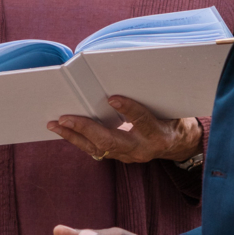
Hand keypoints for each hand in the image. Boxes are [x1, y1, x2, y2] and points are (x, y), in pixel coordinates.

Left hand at [46, 97, 201, 165]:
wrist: (179, 144)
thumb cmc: (174, 119)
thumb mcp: (170, 108)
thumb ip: (152, 98)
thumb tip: (131, 77)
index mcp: (158, 134)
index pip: (143, 121)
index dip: (129, 110)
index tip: (113, 98)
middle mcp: (142, 149)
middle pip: (111, 141)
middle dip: (86, 129)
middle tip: (65, 118)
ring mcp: (129, 156)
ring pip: (97, 148)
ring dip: (74, 136)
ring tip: (54, 124)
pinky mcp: (119, 157)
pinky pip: (95, 149)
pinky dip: (78, 139)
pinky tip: (63, 130)